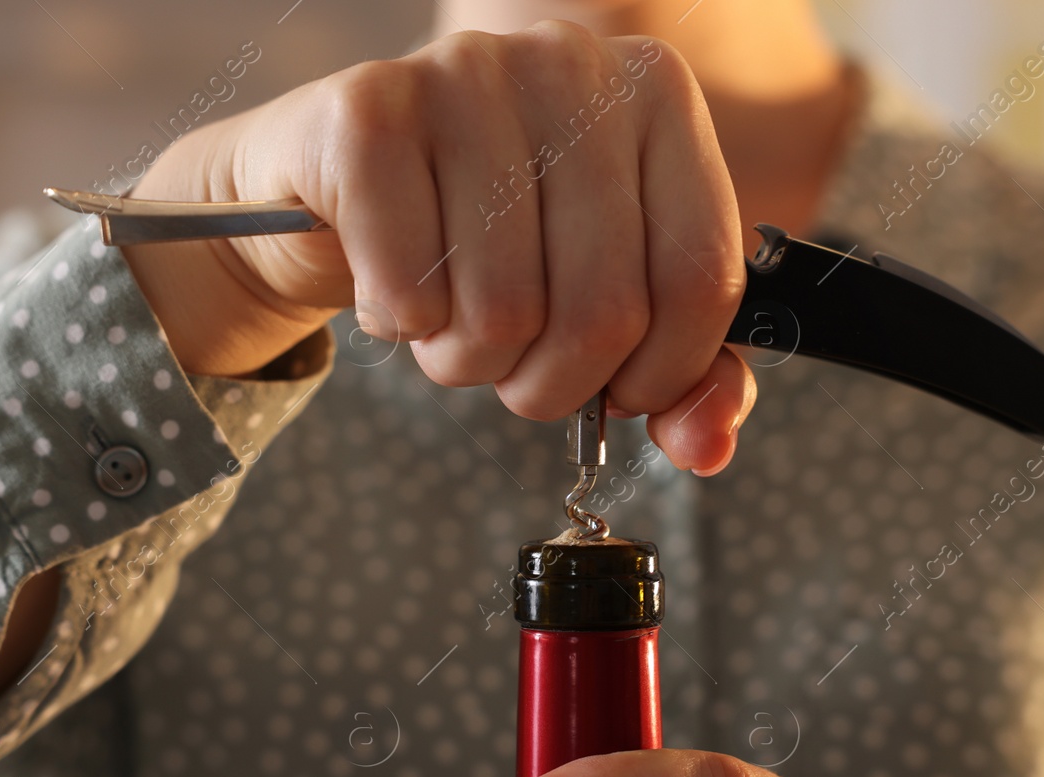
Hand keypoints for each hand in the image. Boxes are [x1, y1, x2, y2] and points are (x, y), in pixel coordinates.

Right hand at [122, 21, 753, 473]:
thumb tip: (706, 445)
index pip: (700, 278)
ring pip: (505, 310)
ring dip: (469, 360)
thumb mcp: (603, 297)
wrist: (337, 186)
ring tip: (450, 320)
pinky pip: (412, 292)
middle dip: (552, 384)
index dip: (661, 373)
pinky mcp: (371, 109)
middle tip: (515, 365)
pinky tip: (396, 287)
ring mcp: (468, 74)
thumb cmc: (488, 242)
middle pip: (605, 309)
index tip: (619, 389)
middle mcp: (572, 64)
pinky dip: (401, 325)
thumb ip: (681, 375)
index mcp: (657, 96)